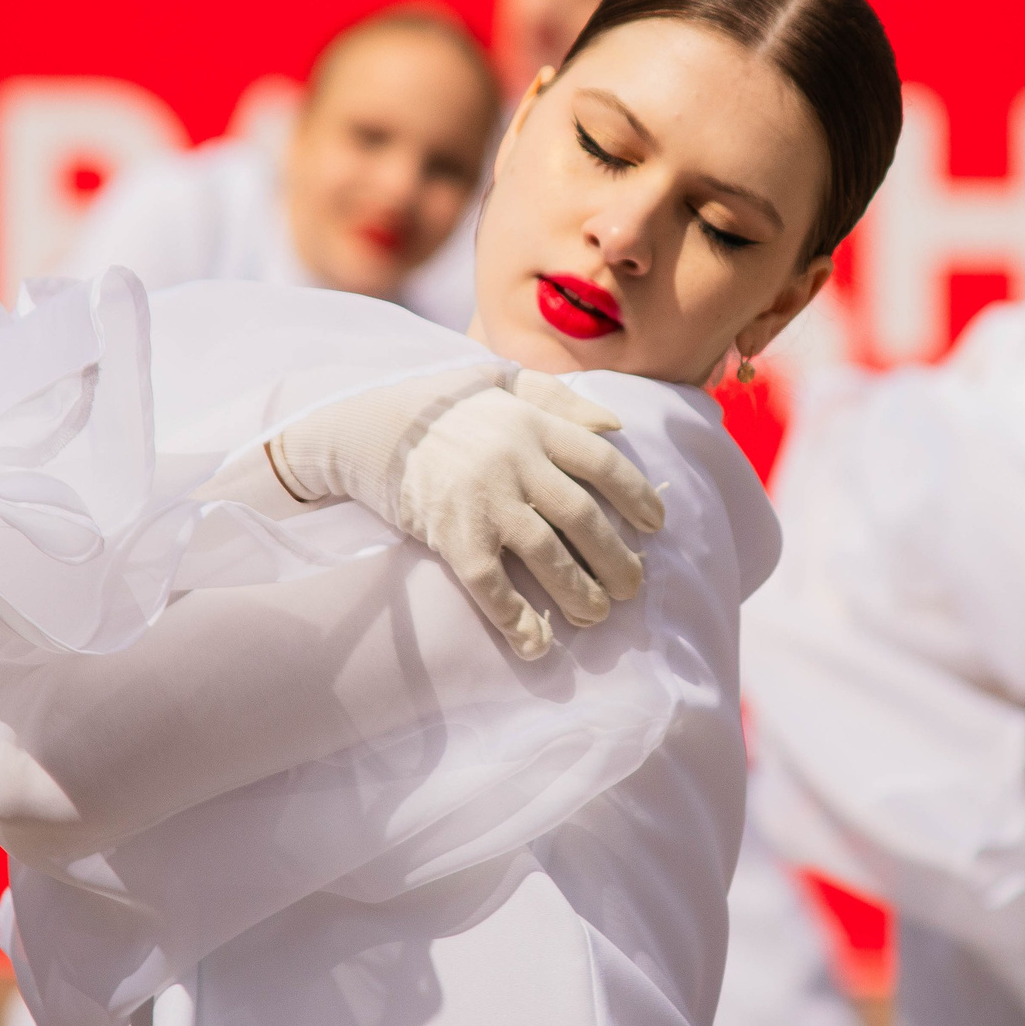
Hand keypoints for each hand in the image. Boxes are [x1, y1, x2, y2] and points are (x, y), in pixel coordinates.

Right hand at [270, 366, 666, 657]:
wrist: (368, 429)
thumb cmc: (439, 405)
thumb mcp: (500, 382)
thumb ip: (558, 399)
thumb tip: (617, 423)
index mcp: (532, 425)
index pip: (602, 462)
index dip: (636, 496)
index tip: (656, 525)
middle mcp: (515, 461)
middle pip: (583, 516)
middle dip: (617, 556)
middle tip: (634, 585)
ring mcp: (485, 501)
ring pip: (548, 555)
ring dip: (580, 592)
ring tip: (597, 614)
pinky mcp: (454, 536)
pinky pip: (493, 585)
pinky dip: (517, 619)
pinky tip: (537, 643)